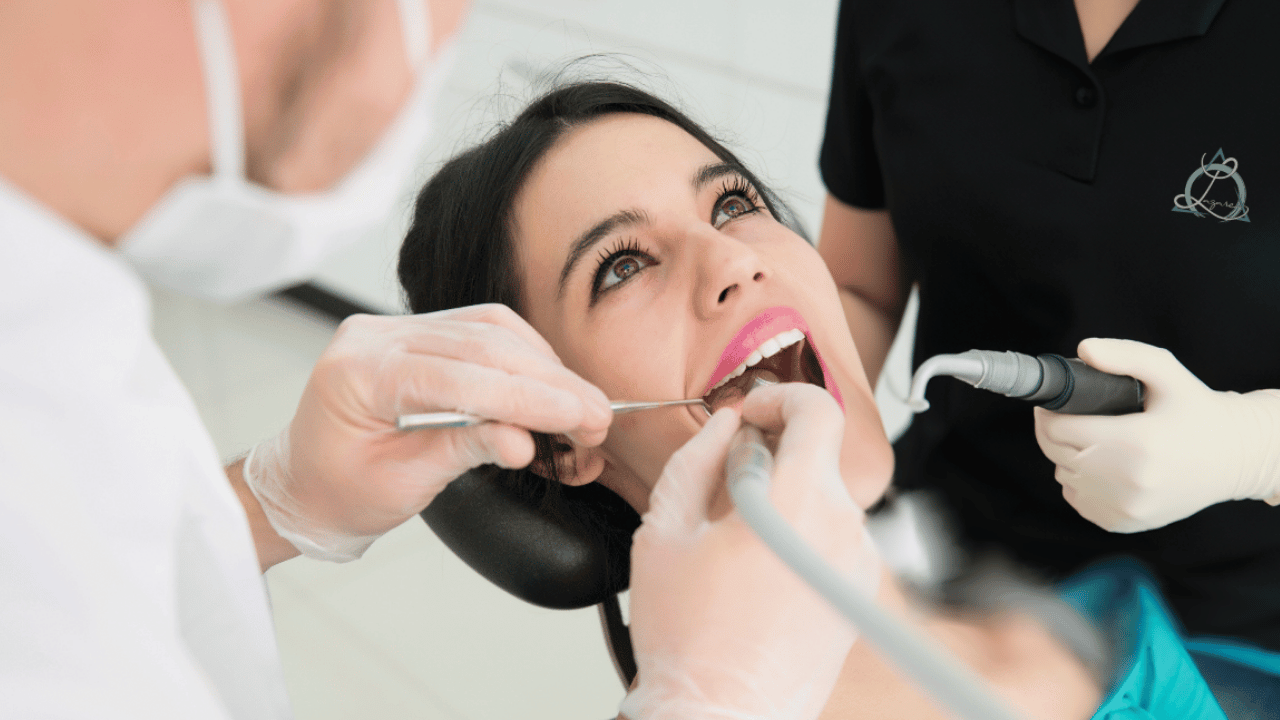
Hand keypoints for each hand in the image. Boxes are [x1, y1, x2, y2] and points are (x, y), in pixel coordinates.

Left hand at [244, 304, 610, 561]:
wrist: (303, 484)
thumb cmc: (339, 492)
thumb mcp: (401, 485)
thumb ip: (463, 451)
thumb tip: (524, 442)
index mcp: (358, 373)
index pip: (457, 375)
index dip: (525, 396)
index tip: (577, 417)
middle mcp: (374, 336)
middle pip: (481, 344)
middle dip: (548, 382)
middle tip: (597, 417)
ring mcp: (395, 327)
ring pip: (489, 328)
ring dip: (545, 366)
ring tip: (583, 407)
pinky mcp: (418, 332)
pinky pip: (482, 330)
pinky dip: (525, 356)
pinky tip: (552, 383)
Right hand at [622, 383, 878, 719]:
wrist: (723, 717)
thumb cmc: (689, 640)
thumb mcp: (664, 533)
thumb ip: (696, 461)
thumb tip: (722, 427)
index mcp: (797, 502)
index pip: (817, 410)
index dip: (778, 397)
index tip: (749, 413)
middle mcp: (842, 527)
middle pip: (817, 454)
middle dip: (770, 452)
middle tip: (723, 481)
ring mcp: (858, 562)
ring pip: (822, 495)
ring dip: (782, 495)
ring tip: (734, 539)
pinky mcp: (859, 590)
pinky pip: (832, 534)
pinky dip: (799, 531)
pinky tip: (757, 569)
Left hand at [1035, 338, 1279, 532]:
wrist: (1233, 458)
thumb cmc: (1197, 411)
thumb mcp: (1167, 372)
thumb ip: (1125, 356)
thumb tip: (1084, 350)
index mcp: (1138, 442)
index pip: (1061, 430)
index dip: (1048, 413)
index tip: (1050, 403)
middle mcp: (1130, 481)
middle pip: (1057, 454)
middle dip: (1052, 433)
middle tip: (1062, 417)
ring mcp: (1127, 507)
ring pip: (1065, 477)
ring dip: (1065, 457)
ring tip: (1086, 439)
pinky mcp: (1125, 522)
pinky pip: (1078, 500)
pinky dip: (1079, 482)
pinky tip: (1098, 465)